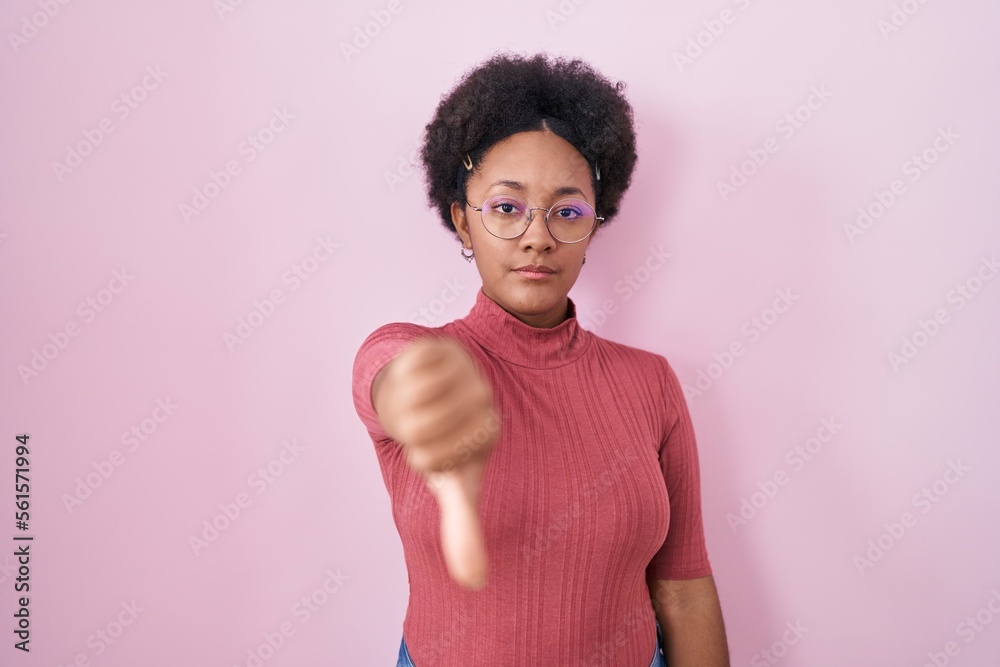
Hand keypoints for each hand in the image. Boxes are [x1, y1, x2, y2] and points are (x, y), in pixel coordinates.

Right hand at [376, 336, 499, 588]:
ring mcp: (463, 371)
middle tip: (419, 428)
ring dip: (402, 407)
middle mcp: (482, 400)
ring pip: (410, 399)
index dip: (419, 458)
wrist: (433, 392)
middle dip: (407, 434)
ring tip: (417, 406)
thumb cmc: (442, 443)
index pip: (432, 460)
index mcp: (487, 434)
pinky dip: (400, 380)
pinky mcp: (440, 346)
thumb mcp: (452, 484)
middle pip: (417, 429)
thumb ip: (464, 530)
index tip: (433, 450)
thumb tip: (475, 583)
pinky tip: (415, 382)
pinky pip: (405, 369)